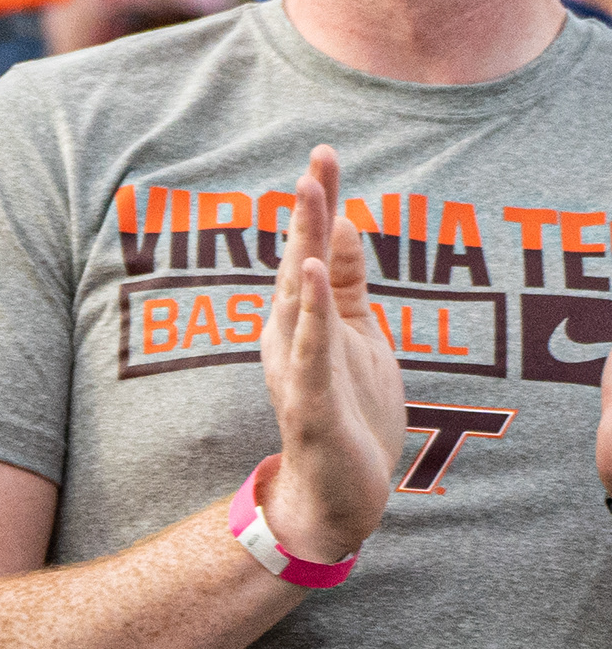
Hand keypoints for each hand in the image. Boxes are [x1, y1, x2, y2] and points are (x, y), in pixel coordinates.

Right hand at [258, 144, 403, 564]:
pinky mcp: (307, 397)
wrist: (340, 493)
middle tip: (317, 159)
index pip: (312, 249)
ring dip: (304, 243)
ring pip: (298, 294)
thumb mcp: (359, 338)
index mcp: (303, 317)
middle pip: (299, 259)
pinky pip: (308, 346)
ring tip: (312, 197)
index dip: (320, 204)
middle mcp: (289, 332)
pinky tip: (307, 272)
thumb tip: (343, 224)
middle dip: (309, 209)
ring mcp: (295, 363)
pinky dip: (308, 308)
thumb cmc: (351, 412)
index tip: (325, 155)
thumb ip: (345, 285)